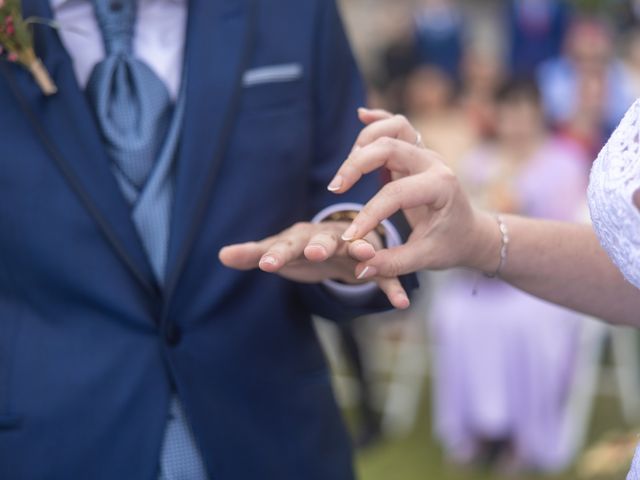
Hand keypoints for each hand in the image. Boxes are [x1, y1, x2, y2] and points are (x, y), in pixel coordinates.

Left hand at [219, 221, 409, 308]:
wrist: (338, 243)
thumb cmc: (303, 249)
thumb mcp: (279, 251)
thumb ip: (254, 254)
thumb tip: (221, 255)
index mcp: (303, 236)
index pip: (287, 243)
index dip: (277, 254)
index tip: (266, 266)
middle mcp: (329, 237)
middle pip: (324, 240)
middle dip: (320, 246)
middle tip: (315, 253)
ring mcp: (352, 249)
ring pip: (359, 249)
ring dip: (362, 252)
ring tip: (366, 257)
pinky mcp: (371, 265)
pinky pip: (384, 276)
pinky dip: (393, 286)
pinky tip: (402, 303)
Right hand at [328, 108, 500, 281]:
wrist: (471, 232)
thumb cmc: (450, 244)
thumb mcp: (426, 258)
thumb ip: (393, 262)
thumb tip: (360, 267)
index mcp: (441, 187)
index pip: (396, 194)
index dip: (368, 215)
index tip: (350, 237)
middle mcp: (434, 163)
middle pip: (390, 146)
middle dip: (357, 165)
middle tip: (335, 189)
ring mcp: (426, 153)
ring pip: (394, 127)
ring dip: (365, 141)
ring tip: (346, 170)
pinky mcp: (416, 152)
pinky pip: (398, 125)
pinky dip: (379, 119)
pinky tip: (361, 116)